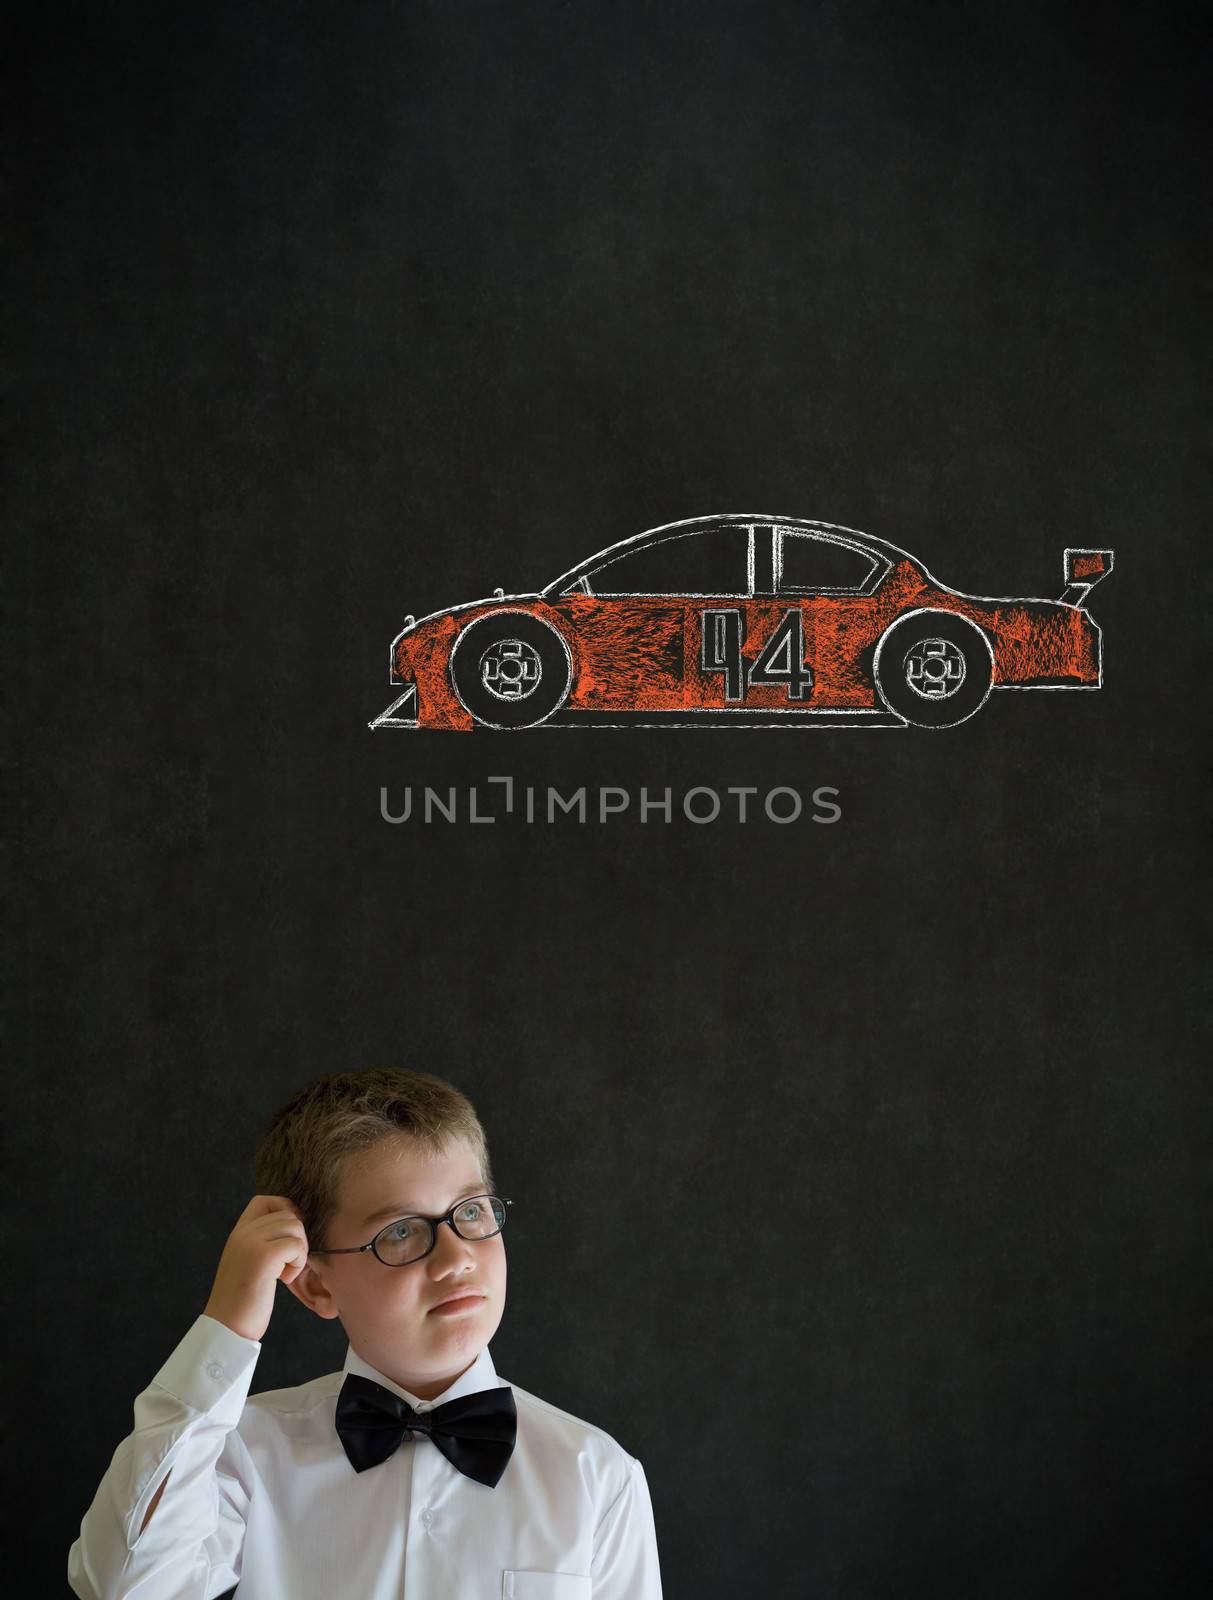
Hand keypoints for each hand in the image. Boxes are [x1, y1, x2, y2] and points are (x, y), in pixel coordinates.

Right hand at [203, 1195, 309, 1341]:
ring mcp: (252, 1243)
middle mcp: (243, 1233)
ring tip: (284, 1273)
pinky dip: (298, 1264)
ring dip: (299, 1252)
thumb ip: (262, 1242)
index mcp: (238, 1233)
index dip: (285, 1211)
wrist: (226, 1329)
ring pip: (295, 1227)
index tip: (287, 1239)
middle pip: (288, 1214)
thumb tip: (294, 1225)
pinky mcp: (264, 1257)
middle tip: (286, 1264)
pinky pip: (297, 1246)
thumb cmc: (242, 1302)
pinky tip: (284, 1280)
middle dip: (296, 1238)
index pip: (266, 1201)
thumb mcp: (247, 1263)